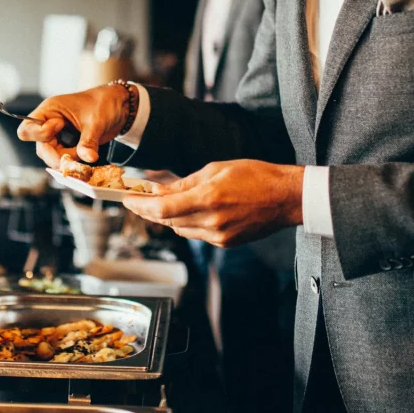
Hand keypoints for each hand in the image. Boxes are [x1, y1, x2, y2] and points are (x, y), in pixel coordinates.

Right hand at [16, 84, 130, 166]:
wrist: (118, 107)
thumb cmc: (104, 104)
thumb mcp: (96, 121)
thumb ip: (89, 141)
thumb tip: (88, 159)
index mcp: (49, 110)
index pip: (27, 129)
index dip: (41, 134)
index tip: (60, 126)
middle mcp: (49, 123)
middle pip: (40, 148)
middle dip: (57, 156)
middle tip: (78, 155)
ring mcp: (57, 135)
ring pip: (51, 156)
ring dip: (67, 160)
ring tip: (86, 152)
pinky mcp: (67, 145)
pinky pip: (63, 158)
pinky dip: (73, 161)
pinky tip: (86, 156)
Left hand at [122, 160, 303, 247]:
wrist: (286, 198)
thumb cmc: (255, 176)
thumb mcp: (216, 169)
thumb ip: (185, 183)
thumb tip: (159, 189)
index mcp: (208, 199)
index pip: (162, 208)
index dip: (140, 207)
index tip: (127, 200)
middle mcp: (211, 221)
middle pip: (168, 221)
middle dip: (150, 211)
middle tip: (138, 201)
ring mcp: (219, 236)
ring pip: (180, 229)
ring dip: (169, 217)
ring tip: (163, 203)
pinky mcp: (225, 242)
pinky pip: (196, 234)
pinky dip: (187, 223)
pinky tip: (189, 211)